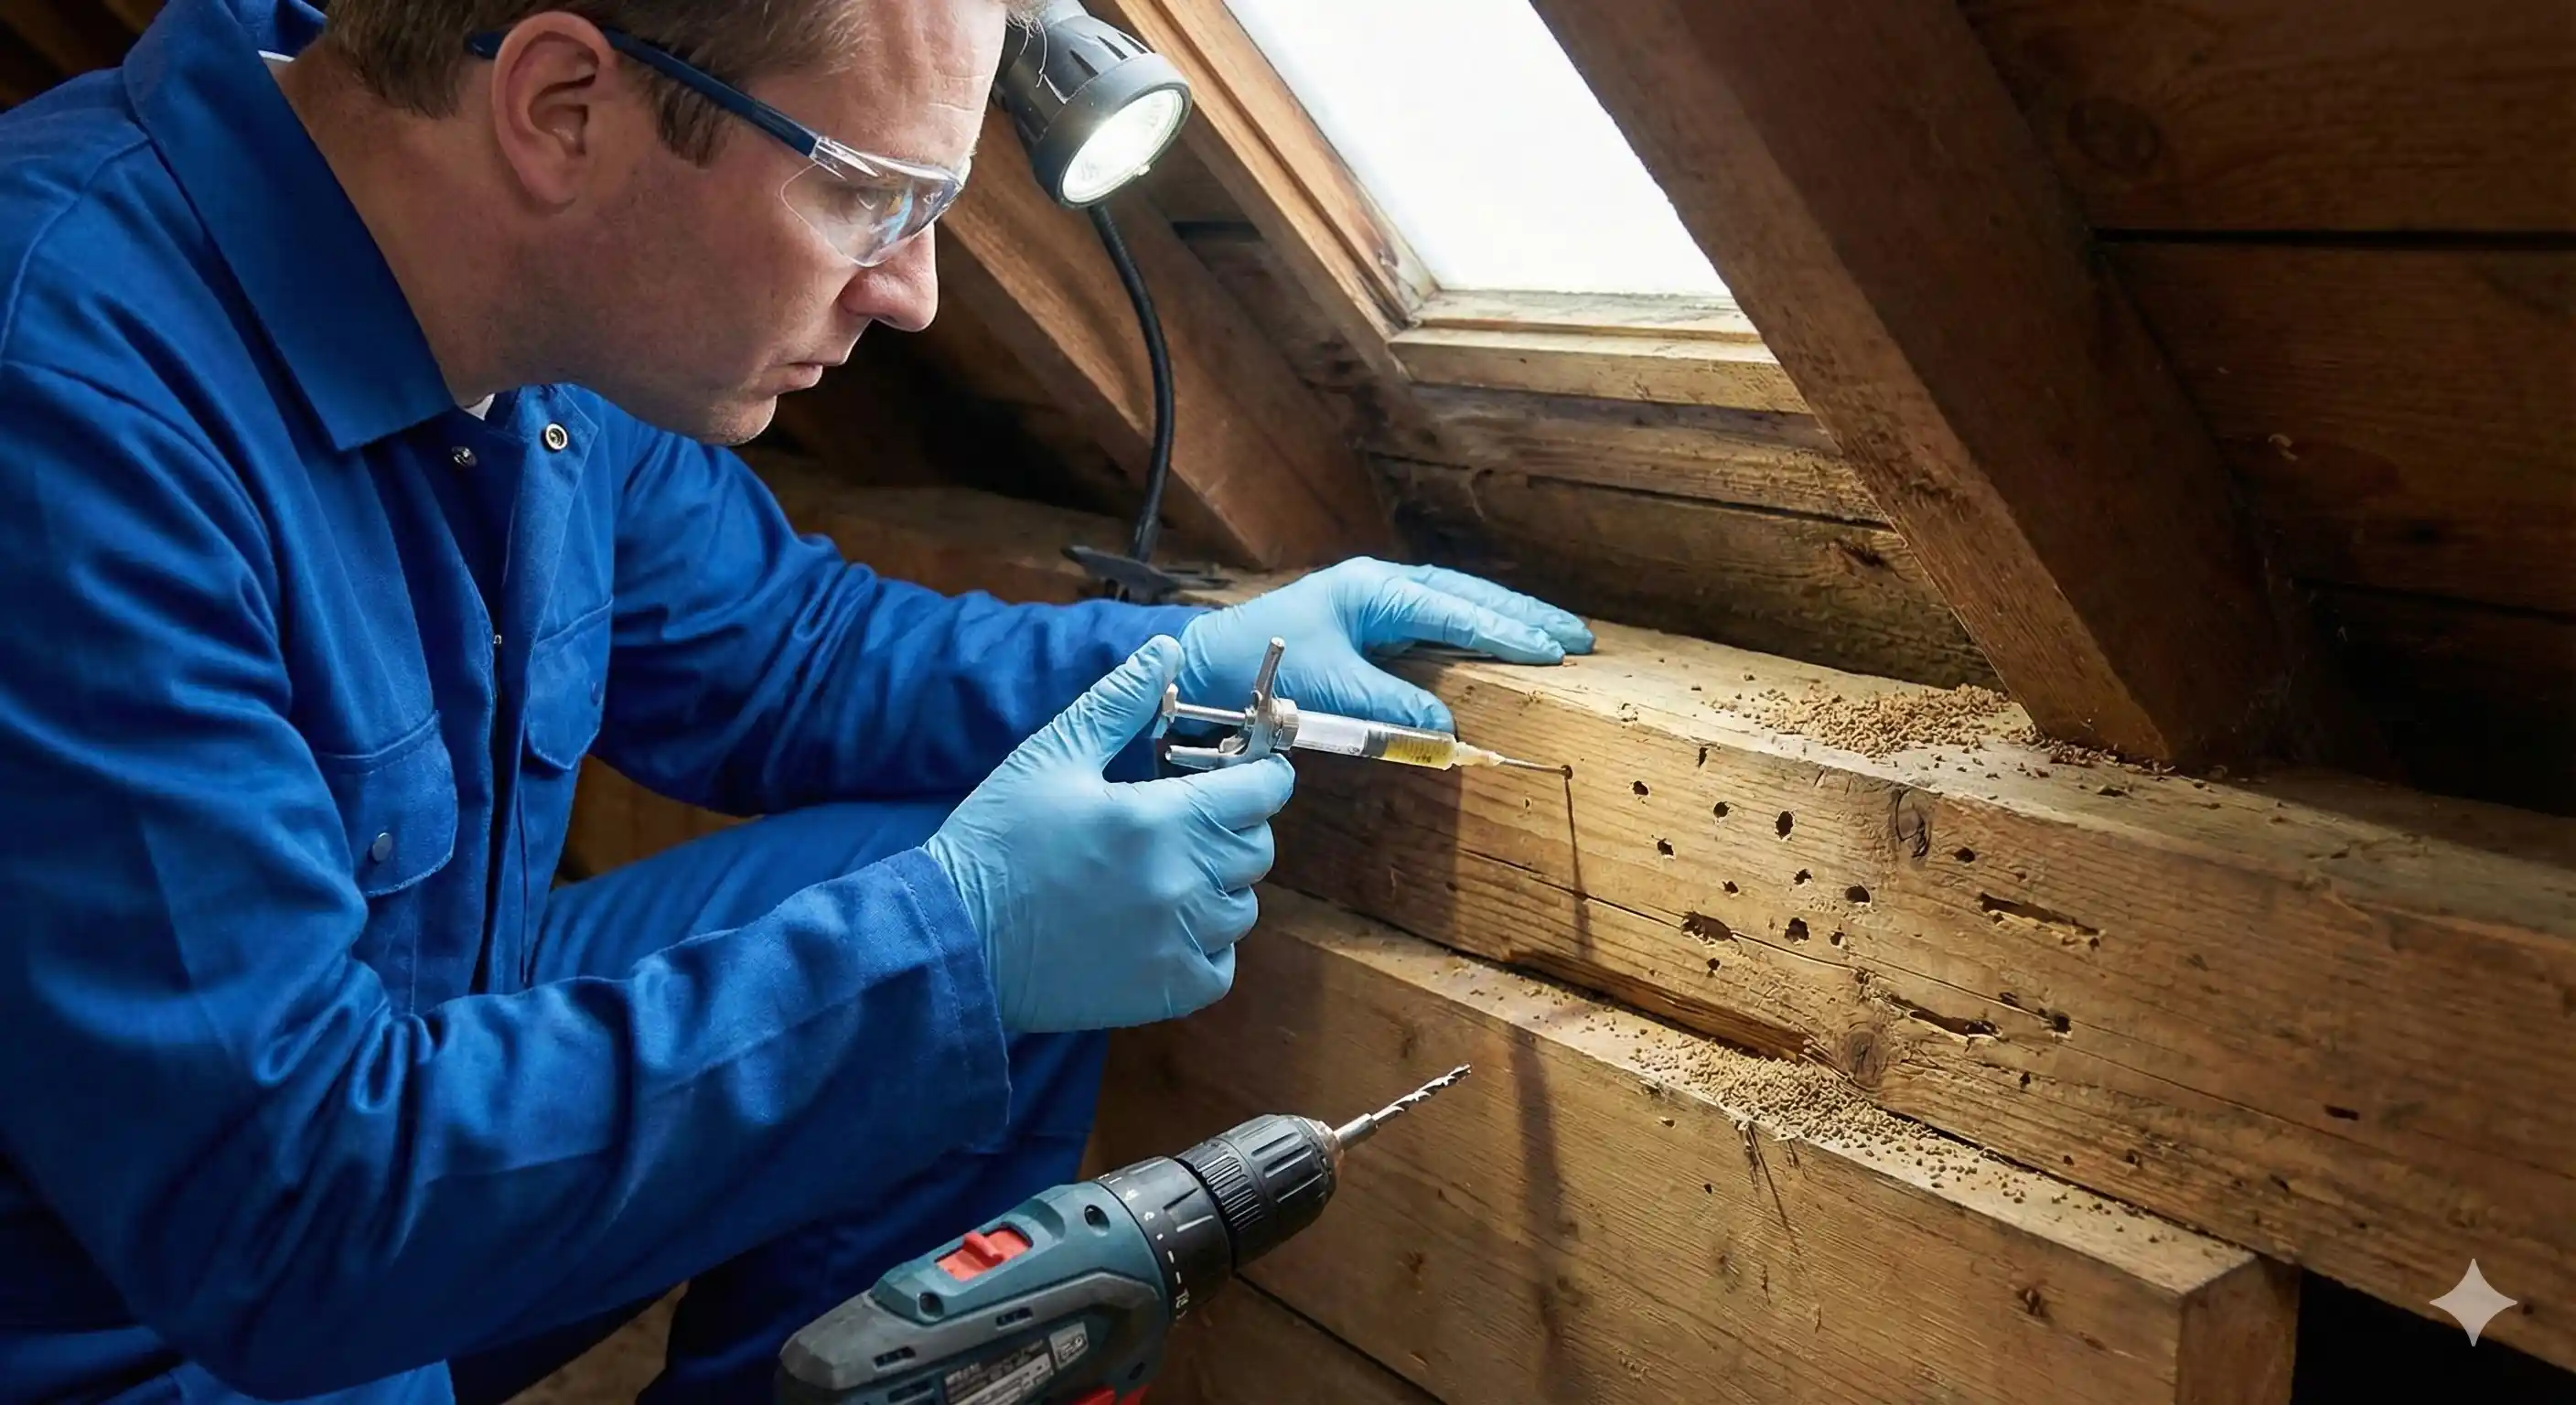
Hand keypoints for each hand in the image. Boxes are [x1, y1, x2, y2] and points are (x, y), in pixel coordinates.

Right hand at [923, 636, 1294, 1033]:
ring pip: (1242, 907)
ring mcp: (1178, 942)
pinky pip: (1221, 963)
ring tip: (1166, 875)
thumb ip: (1118, 702)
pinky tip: (1161, 927)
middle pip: (1257, 849)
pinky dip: (1205, 945)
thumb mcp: (1050, 755)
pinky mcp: (1165, 991)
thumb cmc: (996, 842)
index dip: (1260, 777)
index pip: (1262, 792)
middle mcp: (1182, 883)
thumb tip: (1167, 651)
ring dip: (1218, 887)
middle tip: (1187, 823)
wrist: (953, 939)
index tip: (1242, 776)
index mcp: (1160, 819)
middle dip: (1234, 828)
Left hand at [1178, 559, 1593, 731]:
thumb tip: (1447, 727)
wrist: (1207, 663)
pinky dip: (1475, 627)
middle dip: (1523, 616)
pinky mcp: (1370, 620)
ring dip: (1505, 618)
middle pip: (1468, 594)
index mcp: (1373, 592)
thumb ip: (1389, 708)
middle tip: (1578, 635)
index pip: (1455, 610)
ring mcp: (1376, 600)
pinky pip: (1437, 618)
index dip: (1506, 633)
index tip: (1552, 651)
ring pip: (1457, 601)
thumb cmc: (1260, 670)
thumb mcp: (1327, 693)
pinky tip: (1498, 641)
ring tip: (1555, 635)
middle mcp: (1380, 586)